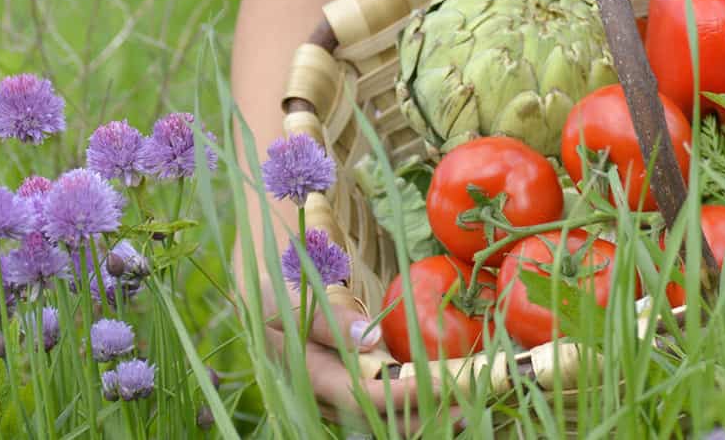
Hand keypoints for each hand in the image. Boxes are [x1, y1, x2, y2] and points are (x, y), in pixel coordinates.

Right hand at [254, 270, 453, 429]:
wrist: (254, 313)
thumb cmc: (277, 302)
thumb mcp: (297, 304)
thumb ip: (333, 322)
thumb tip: (372, 337)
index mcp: (314, 376)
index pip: (365, 395)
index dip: (405, 393)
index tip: (441, 382)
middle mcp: (327, 398)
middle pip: (381, 421)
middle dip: (426, 416)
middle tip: (469, 406)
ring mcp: (336, 401)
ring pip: (383, 423)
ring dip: (423, 418)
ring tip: (464, 410)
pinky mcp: (344, 395)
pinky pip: (380, 413)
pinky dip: (410, 410)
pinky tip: (438, 401)